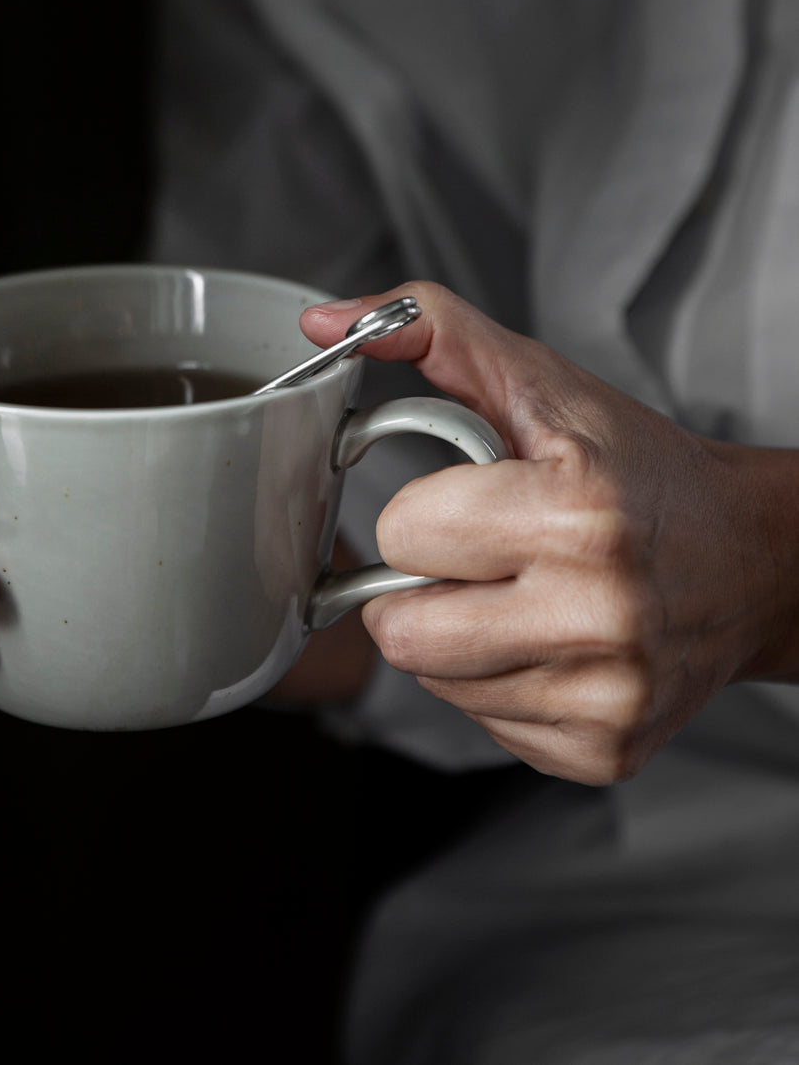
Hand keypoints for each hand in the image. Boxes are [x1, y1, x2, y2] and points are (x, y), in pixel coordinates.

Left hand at [301, 283, 798, 783]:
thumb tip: (323, 321)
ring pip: (435, 682)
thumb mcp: (541, 383)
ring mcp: (602, 694)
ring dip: (454, 638)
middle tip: (473, 558)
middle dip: (418, 586)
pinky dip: (497, 683)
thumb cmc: (637, 468)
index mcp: (575, 513)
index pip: (403, 534)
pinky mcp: (604, 751)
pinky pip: (485, 724)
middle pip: (402, 630)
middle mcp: (595, 614)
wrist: (748, 558)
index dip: (423, 513)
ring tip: (517, 594)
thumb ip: (430, 333)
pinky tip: (546, 640)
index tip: (468, 503)